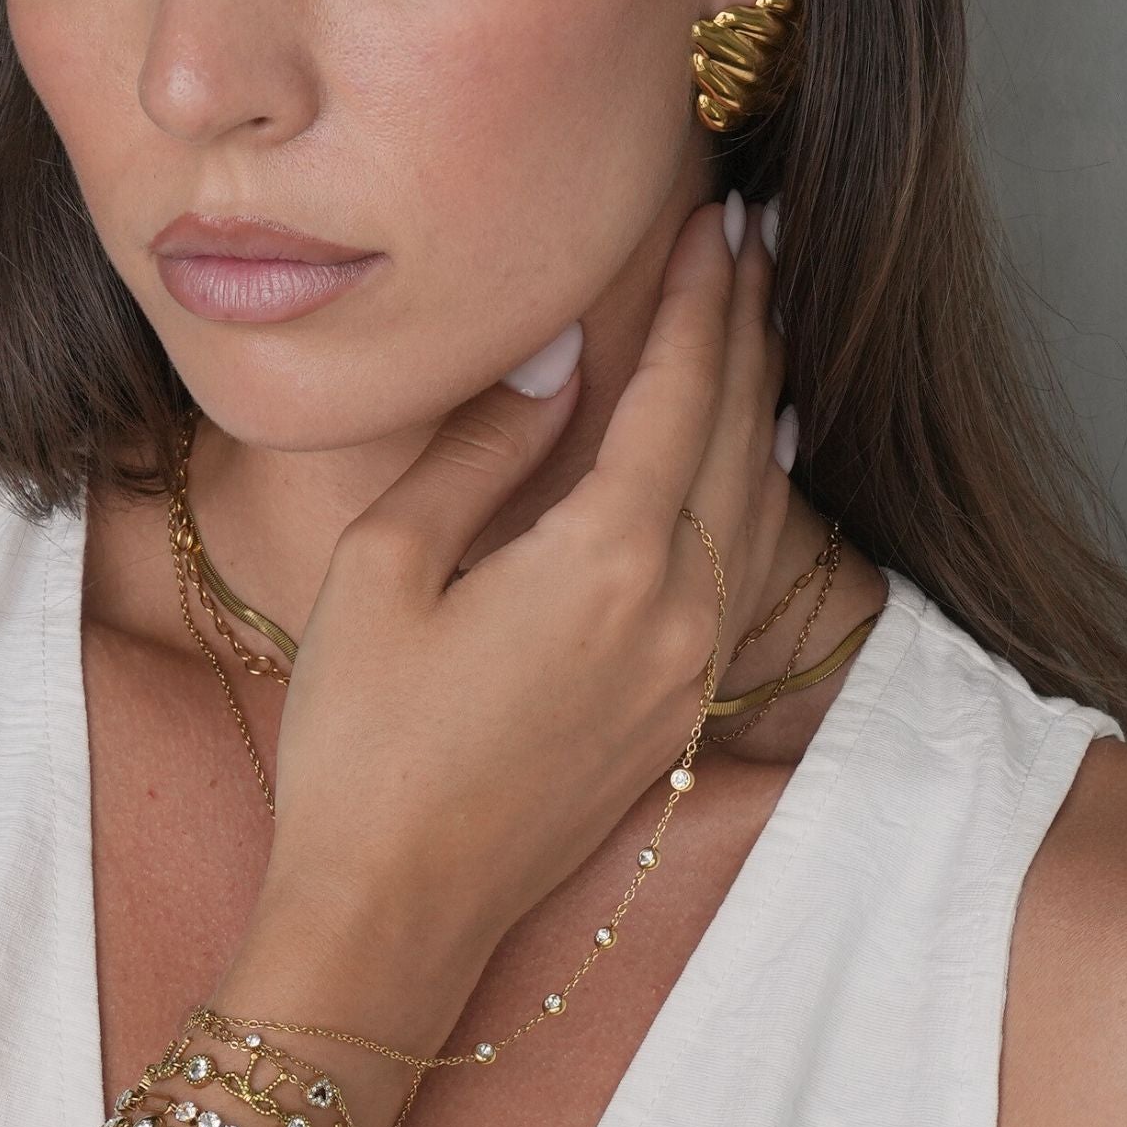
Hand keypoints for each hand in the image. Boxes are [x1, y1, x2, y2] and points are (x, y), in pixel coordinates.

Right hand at [265, 191, 790, 967]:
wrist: (394, 908)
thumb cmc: (363, 742)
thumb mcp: (383, 570)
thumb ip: (478, 452)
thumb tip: (551, 363)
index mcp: (604, 562)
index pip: (680, 392)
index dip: (700, 298)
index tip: (715, 218)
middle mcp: (677, 610)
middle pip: (741, 434)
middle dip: (750, 327)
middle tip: (757, 237)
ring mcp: (687, 668)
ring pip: (759, 501)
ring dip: (764, 400)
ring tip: (764, 322)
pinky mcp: (676, 713)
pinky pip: (746, 569)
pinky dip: (760, 491)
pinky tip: (761, 457)